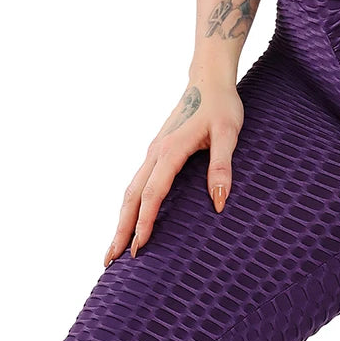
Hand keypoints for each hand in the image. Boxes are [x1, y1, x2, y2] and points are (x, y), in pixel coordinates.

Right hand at [103, 81, 244, 265]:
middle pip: (131, 196)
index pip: (152, 193)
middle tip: (110, 260)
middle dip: (120, 228)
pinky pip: (138, 181)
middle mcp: (156, 152)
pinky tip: (131, 216)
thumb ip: (222, 167)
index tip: (138, 247)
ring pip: (131, 190)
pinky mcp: (158, 150)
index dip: (144, 221)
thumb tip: (219, 203)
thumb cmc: (222, 106)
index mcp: (170, 150)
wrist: (209, 80)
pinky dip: (129, 204)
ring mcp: (154, 151)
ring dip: (121, 218)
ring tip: (114, 246)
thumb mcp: (229, 134)